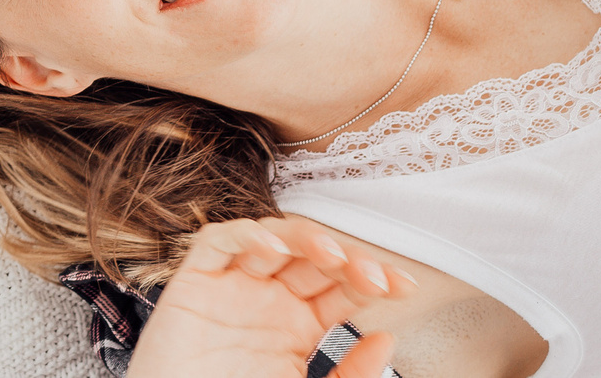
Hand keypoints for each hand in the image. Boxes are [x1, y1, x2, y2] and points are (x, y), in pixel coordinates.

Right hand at [126, 218, 411, 377]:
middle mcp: (267, 299)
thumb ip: (351, 376)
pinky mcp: (194, 282)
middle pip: (313, 257)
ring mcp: (232, 286)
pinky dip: (246, 237)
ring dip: (306, 239)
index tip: (406, 288)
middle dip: (349, 259)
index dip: (375, 278)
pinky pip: (219, 242)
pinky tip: (273, 250)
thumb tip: (386, 339)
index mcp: (298, 325)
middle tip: (376, 277)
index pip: (342, 285)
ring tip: (334, 257)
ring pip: (272, 238)